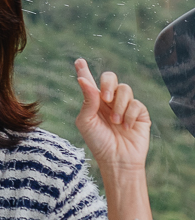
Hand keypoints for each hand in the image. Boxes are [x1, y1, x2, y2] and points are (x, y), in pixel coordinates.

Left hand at [74, 58, 150, 176]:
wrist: (117, 159)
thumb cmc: (98, 141)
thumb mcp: (86, 121)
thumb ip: (87, 100)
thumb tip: (82, 80)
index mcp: (93, 102)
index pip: (89, 82)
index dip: (84, 71)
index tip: (78, 61)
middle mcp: (109, 101)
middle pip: (110, 77)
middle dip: (107, 84)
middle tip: (104, 98)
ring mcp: (125, 106)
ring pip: (125, 89)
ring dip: (119, 106)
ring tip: (116, 122)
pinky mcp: (140, 113)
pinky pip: (136, 104)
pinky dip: (130, 115)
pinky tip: (126, 127)